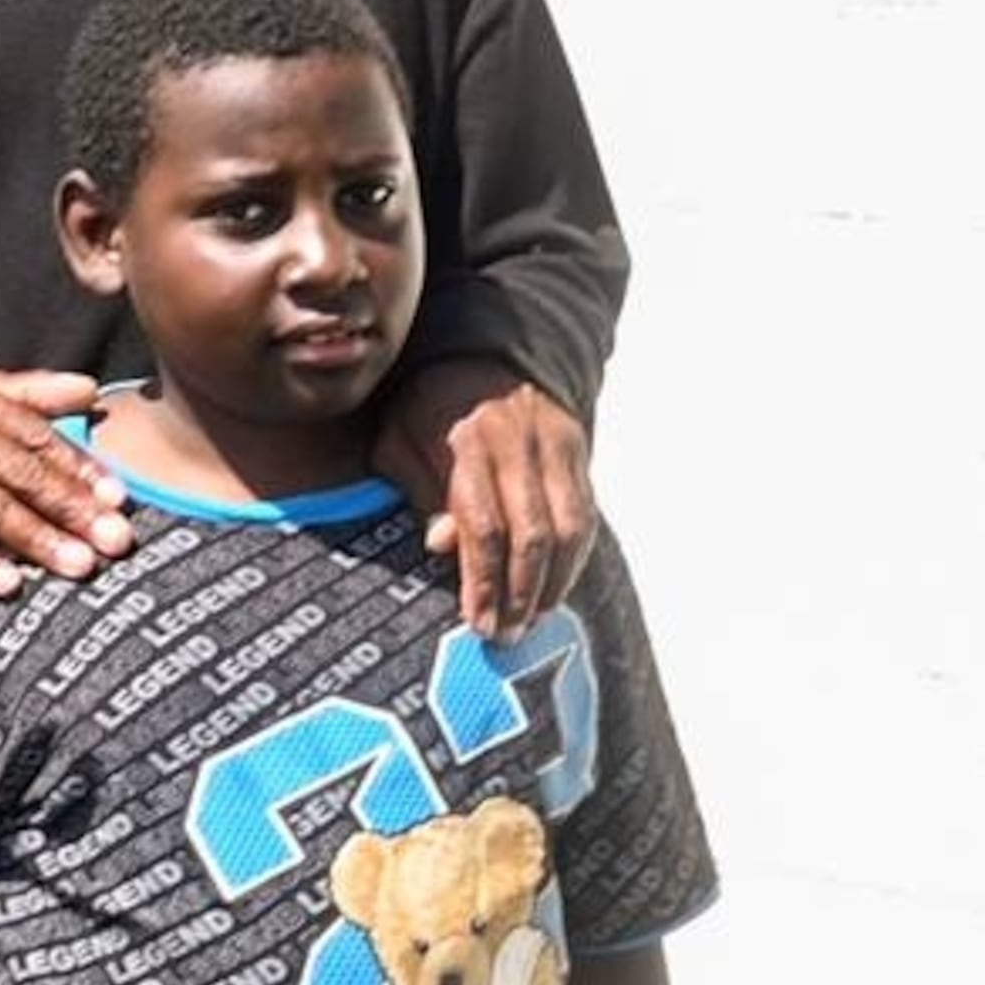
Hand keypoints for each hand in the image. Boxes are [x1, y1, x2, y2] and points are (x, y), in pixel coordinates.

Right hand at [0, 368, 132, 596]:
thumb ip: (31, 394)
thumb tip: (91, 389)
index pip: (34, 434)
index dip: (79, 467)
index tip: (118, 498)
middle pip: (17, 471)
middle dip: (70, 508)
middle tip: (114, 541)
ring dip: (36, 540)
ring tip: (79, 566)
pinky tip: (10, 585)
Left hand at [373, 359, 594, 640]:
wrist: (484, 349)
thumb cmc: (427, 405)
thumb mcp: (399, 438)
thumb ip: (418, 489)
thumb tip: (440, 545)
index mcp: (467, 441)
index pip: (482, 525)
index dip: (482, 580)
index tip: (477, 621)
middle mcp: (518, 442)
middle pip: (532, 534)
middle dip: (520, 593)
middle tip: (507, 635)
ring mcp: (555, 445)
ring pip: (569, 527)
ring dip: (554, 582)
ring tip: (534, 618)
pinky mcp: (577, 449)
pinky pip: (586, 513)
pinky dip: (575, 558)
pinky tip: (556, 586)